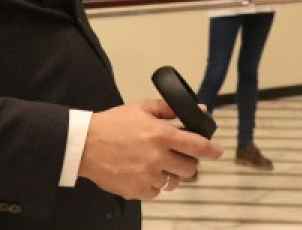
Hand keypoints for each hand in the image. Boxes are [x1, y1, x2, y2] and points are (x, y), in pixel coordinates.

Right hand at [78, 99, 221, 199]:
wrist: (85, 144)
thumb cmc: (113, 124)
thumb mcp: (142, 108)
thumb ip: (171, 109)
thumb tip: (199, 109)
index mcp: (161, 135)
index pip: (198, 146)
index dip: (212, 150)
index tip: (217, 152)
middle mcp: (157, 158)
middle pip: (189, 168)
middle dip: (188, 161)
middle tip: (178, 155)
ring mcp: (147, 176)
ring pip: (174, 182)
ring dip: (171, 174)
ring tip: (158, 164)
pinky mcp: (137, 190)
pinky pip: (156, 192)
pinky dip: (154, 184)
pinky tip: (144, 173)